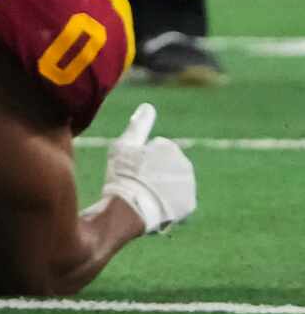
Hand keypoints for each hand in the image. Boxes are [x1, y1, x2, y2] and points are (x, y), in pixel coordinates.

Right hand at [101, 102, 196, 234]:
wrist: (132, 207)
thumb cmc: (124, 173)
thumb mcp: (125, 145)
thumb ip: (139, 125)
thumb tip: (148, 106)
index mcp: (169, 147)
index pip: (154, 150)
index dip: (140, 158)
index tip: (132, 168)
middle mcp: (184, 164)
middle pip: (165, 166)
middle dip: (155, 171)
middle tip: (137, 181)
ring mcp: (189, 186)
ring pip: (171, 183)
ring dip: (162, 187)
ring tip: (145, 195)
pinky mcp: (189, 205)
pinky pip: (177, 201)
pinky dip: (167, 203)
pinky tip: (153, 205)